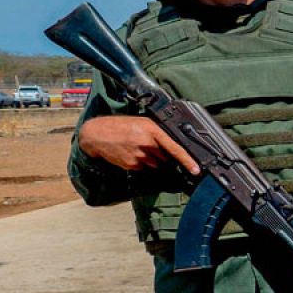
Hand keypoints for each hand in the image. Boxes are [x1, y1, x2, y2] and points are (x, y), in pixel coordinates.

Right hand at [79, 116, 199, 174]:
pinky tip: (129, 153)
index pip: (175, 148)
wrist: (96, 134)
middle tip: (148, 146)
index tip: (196, 170)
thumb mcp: (142, 122)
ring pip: (154, 164)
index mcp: (152, 130)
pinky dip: (139, 162)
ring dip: (150, 159)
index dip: (187, 161)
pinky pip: (142, 167)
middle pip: (165, 157)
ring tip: (136, 147)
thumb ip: (158, 133)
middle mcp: (146, 144)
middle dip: (161, 154)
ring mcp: (138, 156)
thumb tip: (172, 145)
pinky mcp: (131, 164)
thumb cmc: (121, 126)